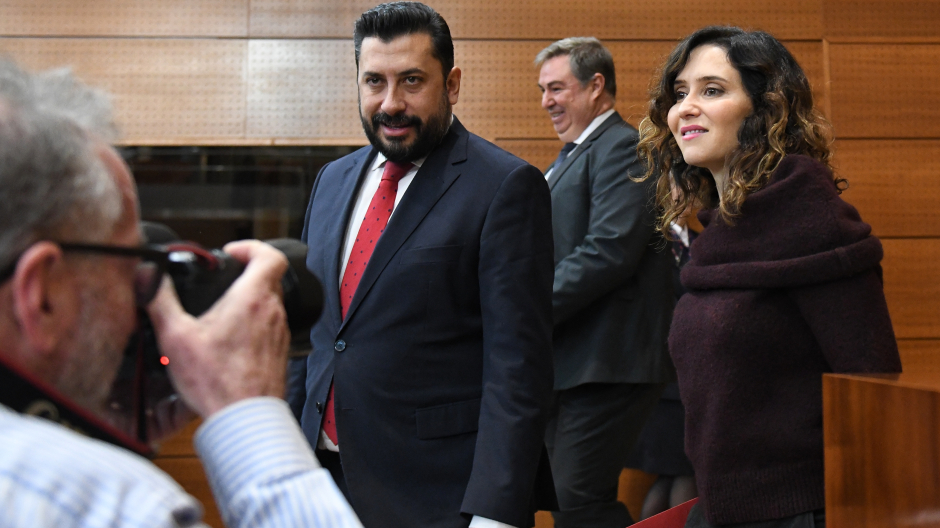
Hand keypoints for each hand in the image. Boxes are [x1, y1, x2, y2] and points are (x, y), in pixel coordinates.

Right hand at [146, 240, 290, 417]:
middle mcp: (272, 312)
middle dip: (244, 274)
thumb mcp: (176, 337)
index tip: (231, 253)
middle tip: (221, 282)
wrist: (244, 417)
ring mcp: (279, 332)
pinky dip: (252, 325)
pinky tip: (230, 342)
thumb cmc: (217, 382)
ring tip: (221, 314)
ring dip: (248, 302)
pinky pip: (269, 327)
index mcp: (253, 299)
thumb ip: (161, 301)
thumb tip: (149, 278)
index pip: (271, 255)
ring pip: (269, 303)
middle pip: (268, 278)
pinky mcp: (279, 351)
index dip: (252, 246)